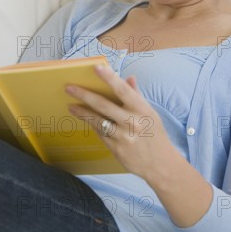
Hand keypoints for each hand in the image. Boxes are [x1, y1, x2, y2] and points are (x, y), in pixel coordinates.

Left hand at [66, 64, 176, 179]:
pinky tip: (86, 119)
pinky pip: (100, 133)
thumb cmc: (155, 134)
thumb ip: (136, 95)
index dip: (109, 78)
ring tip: (71, 105)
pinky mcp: (116, 149)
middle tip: (69, 88)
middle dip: (84, 95)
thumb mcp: (150, 113)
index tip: (96, 68)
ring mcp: (123, 137)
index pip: (123, 90)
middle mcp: (132, 122)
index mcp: (142, 110)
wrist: (160, 164)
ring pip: (97, 121)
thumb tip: (129, 78)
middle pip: (103, 105)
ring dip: (82, 112)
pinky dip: (93, 125)